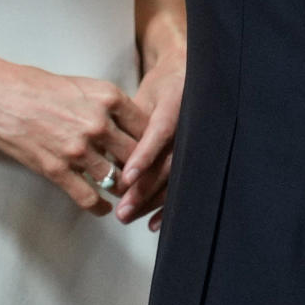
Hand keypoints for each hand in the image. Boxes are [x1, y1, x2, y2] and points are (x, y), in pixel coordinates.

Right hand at [0, 59, 146, 213]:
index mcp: (107, 97)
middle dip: (143, 169)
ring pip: (115, 179)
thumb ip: (106, 104)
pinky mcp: (57, 169)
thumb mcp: (81, 84)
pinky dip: (100, 206)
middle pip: (135, 155)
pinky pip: (89, 197)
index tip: (157, 153)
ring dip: (123, 191)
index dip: (154, 142)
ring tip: (127, 196)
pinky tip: (104, 207)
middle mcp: (97, 123)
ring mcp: (77, 149)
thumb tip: (126, 124)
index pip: (146, 126)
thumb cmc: (36, 86)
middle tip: (148, 180)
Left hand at [116, 44, 184, 226]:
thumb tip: (108, 155)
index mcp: (176, 102)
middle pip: (169, 163)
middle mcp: (190, 125)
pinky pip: (181, 184)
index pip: (161, 131)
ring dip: (150, 201)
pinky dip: (166, 205)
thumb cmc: (160, 89)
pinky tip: (152, 223)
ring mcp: (196, 143)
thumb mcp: (144, 96)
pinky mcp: (195, 157)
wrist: (188, 80)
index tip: (126, 176)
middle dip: (145, 188)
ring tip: (126, 215)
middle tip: (122, 208)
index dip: (145, 155)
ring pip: (174, 178)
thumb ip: (129, 123)